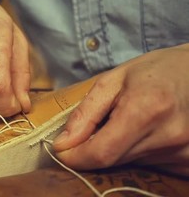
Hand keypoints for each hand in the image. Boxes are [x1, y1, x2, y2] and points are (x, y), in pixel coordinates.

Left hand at [53, 44, 188, 175]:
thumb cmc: (154, 70)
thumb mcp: (113, 80)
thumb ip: (86, 112)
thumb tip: (64, 142)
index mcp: (146, 109)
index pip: (102, 152)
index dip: (76, 157)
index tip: (61, 150)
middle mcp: (168, 135)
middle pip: (114, 160)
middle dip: (93, 149)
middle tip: (93, 128)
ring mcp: (183, 150)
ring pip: (130, 163)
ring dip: (117, 148)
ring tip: (127, 121)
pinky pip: (149, 165)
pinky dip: (136, 152)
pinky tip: (143, 131)